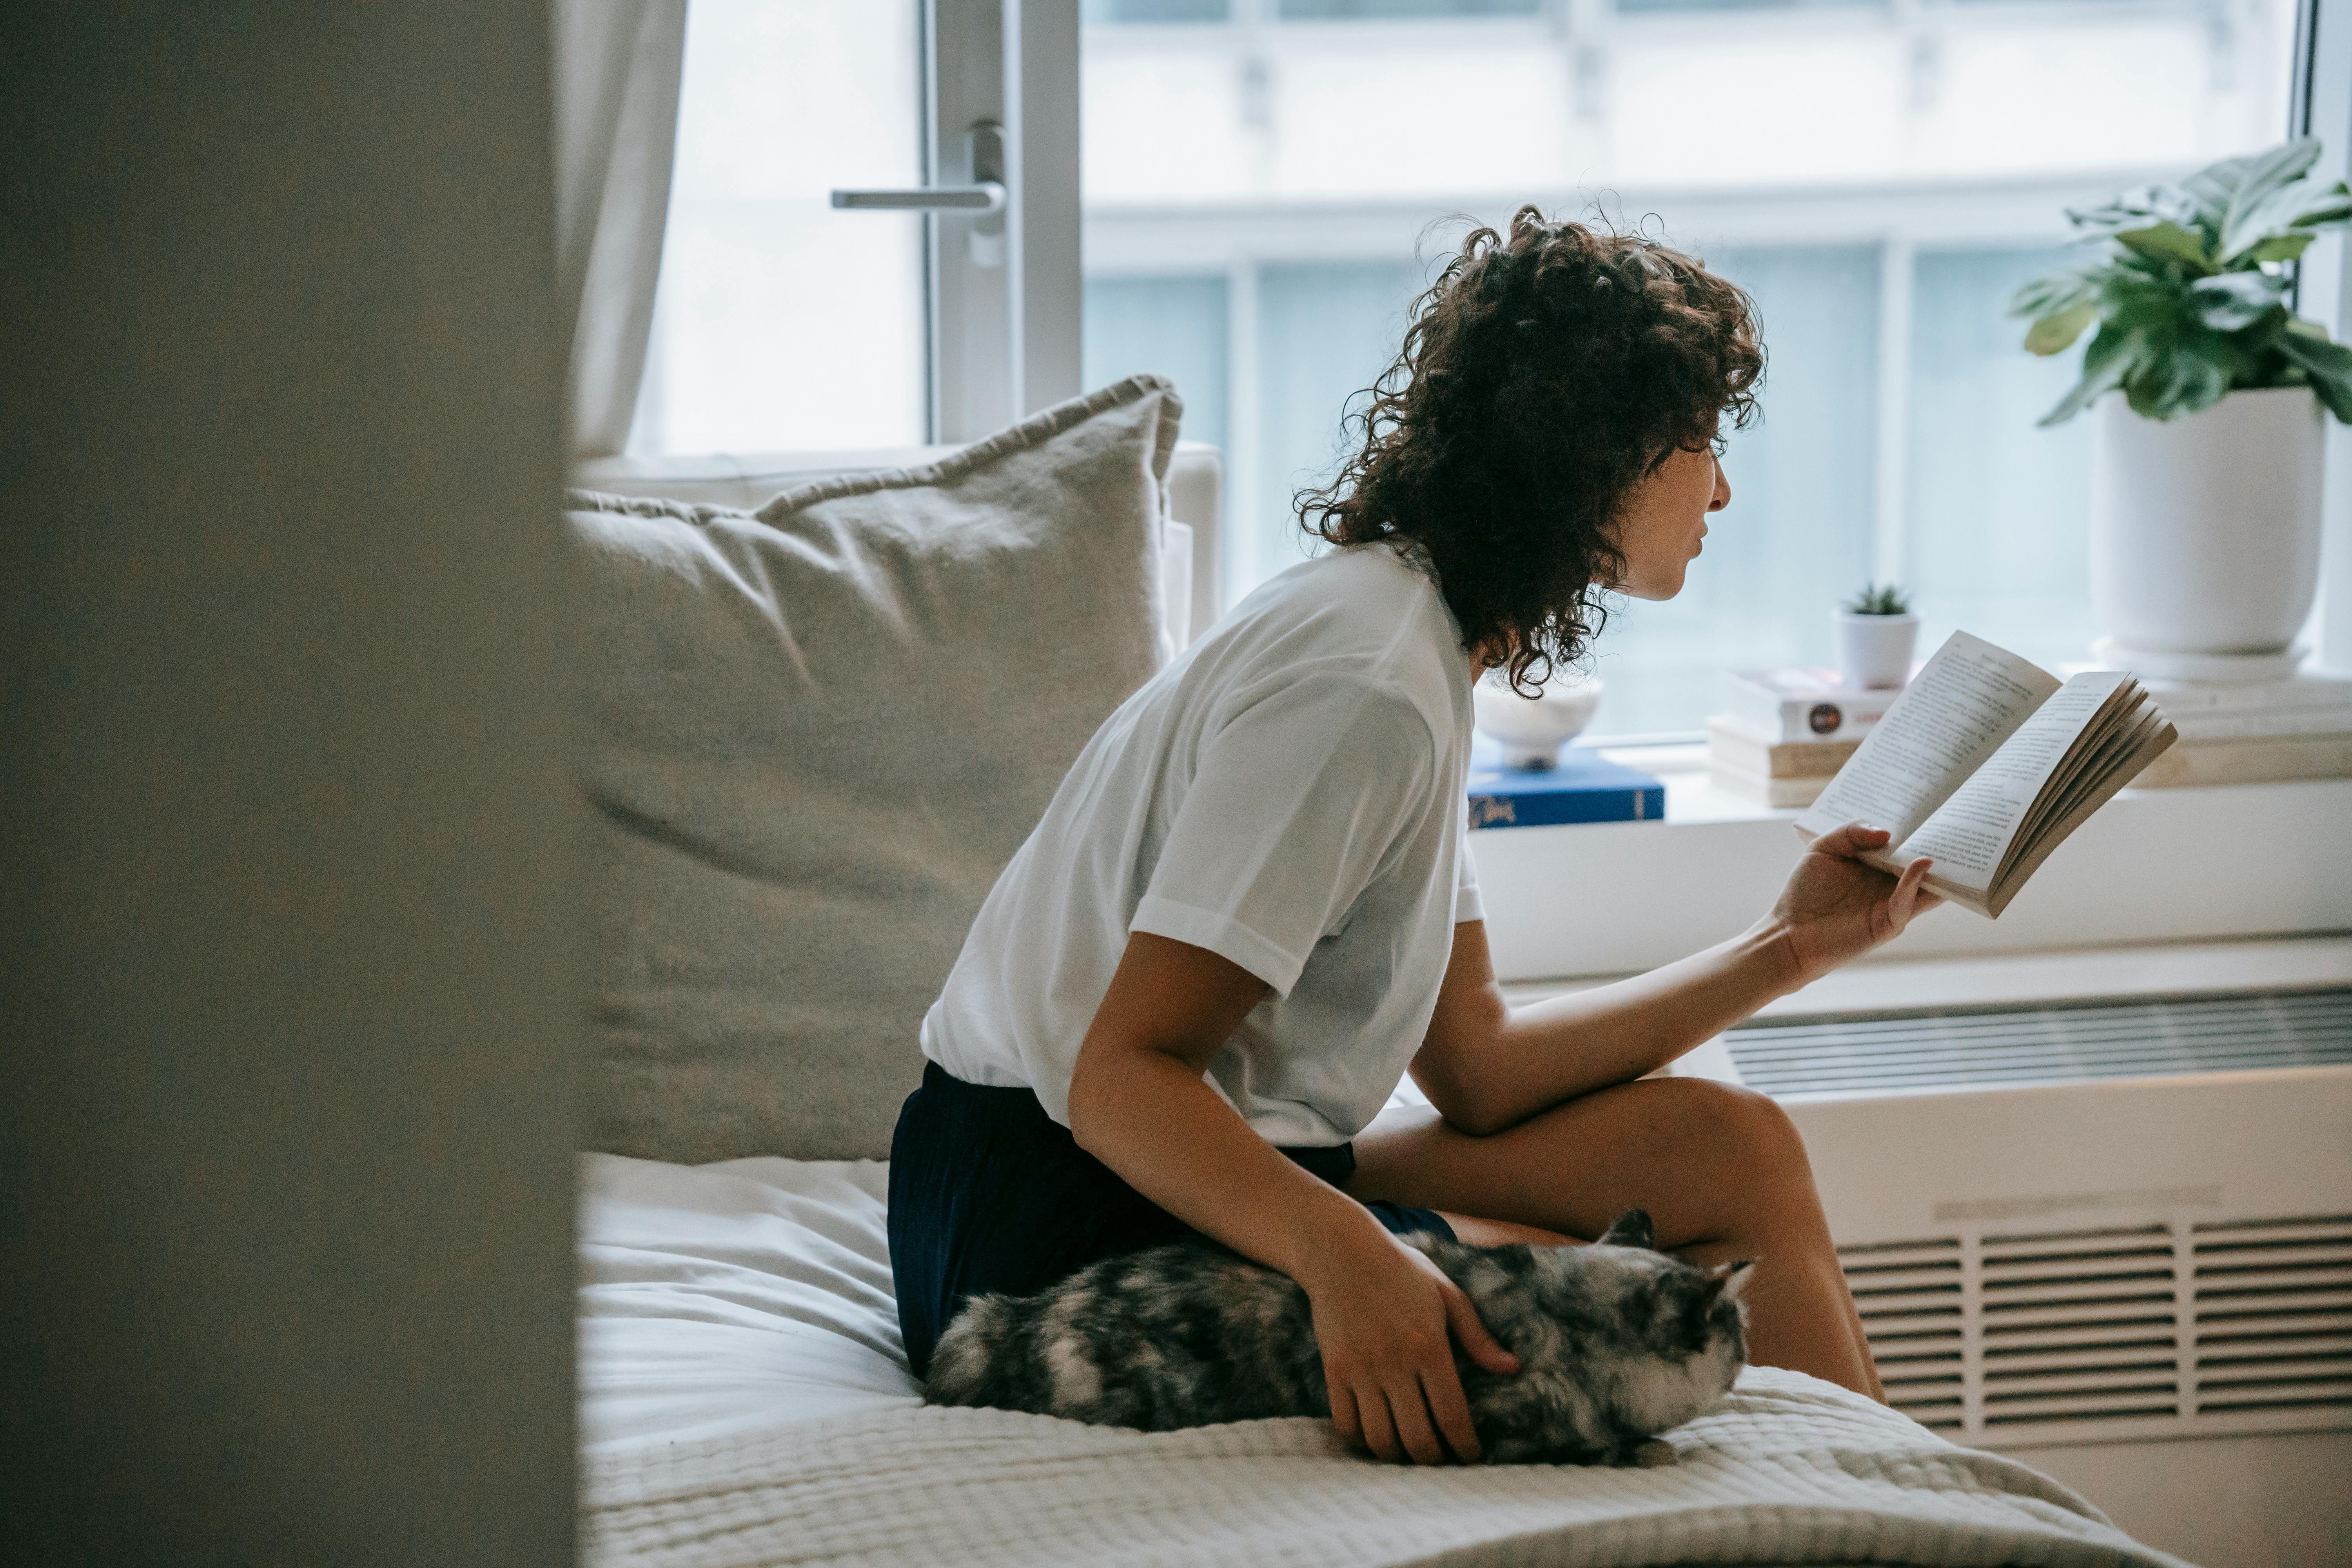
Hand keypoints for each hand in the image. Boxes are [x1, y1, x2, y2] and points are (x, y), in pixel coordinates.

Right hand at [1298, 1226, 1519, 1464]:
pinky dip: (1361, 1440)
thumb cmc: (1401, 1270)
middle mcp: (1394, 1362)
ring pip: (1380, 1437)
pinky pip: (1346, 1422)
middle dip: (1433, 1461)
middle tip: (1441, 1461)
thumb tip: (1512, 1369)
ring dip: (1397, 1457)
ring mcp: (1361, 1368)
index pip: (1453, 1415)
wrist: (1341, 1250)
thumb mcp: (1447, 1293)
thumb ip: (1477, 1336)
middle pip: (1417, 1437)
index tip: (1471, 1457)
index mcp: (1429, 1345)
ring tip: (1409, 1454)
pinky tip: (1375, 1437)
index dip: (1465, 1447)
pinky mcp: (1333, 1369)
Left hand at [1763, 821, 1941, 984]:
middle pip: (1924, 865)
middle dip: (1940, 847)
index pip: (1906, 846)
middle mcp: (1889, 884)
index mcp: (1877, 866)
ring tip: (1952, 843)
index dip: (1920, 830)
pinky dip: (1914, 884)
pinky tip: (1920, 865)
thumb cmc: (1804, 892)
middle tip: (1954, 820)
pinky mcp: (1888, 925)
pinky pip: (1906, 903)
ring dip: (1939, 867)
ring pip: (1926, 886)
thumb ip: (1851, 833)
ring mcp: (1891, 905)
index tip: (1934, 808)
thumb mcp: (1822, 849)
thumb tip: (1887, 833)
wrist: (1789, 934)